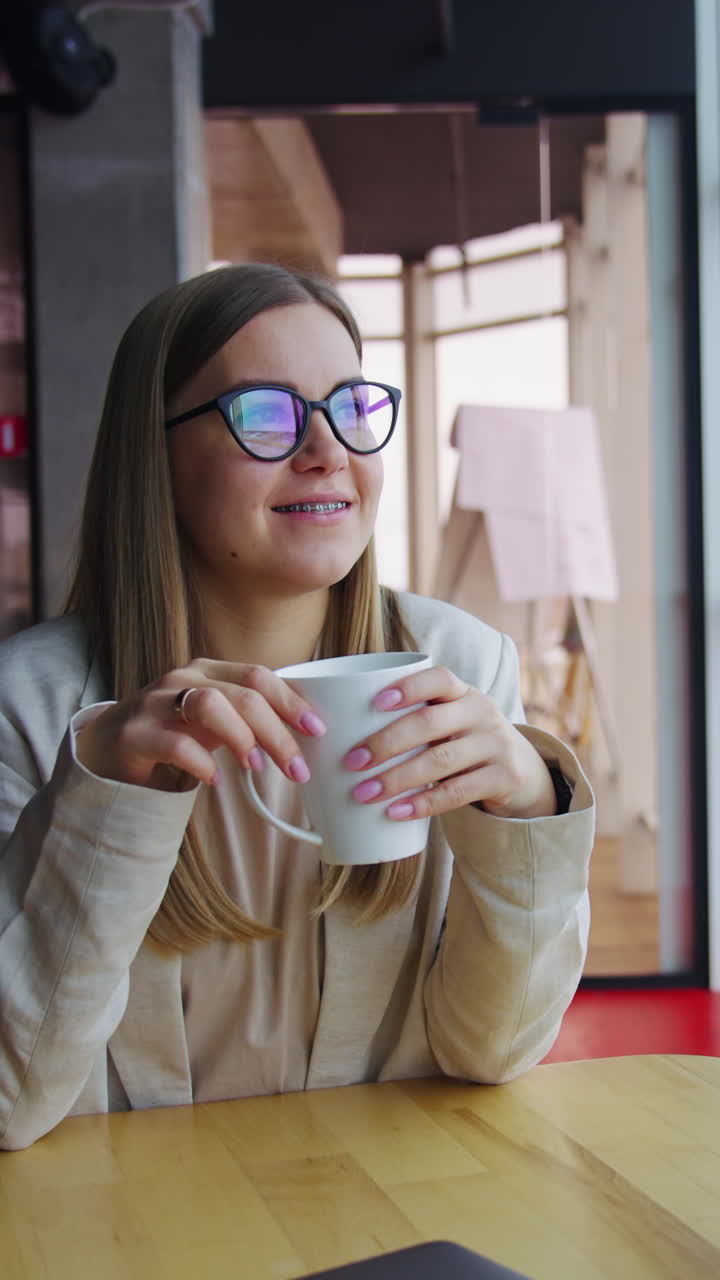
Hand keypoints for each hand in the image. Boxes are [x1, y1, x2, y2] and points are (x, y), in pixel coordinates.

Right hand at [74, 660, 326, 791]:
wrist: (107, 749)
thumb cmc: (173, 733)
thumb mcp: (214, 720)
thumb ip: (250, 719)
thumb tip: (305, 736)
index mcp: (208, 671)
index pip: (258, 676)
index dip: (291, 702)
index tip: (317, 729)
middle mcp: (183, 679)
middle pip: (242, 694)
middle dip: (277, 731)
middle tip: (297, 767)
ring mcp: (155, 703)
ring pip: (209, 705)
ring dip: (241, 737)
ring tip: (256, 766)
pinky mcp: (135, 734)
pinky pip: (175, 743)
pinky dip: (202, 762)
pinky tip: (215, 779)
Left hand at [343, 665, 556, 820]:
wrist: (523, 774)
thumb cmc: (466, 745)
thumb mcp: (451, 724)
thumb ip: (415, 722)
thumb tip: (342, 740)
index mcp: (463, 693)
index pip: (439, 679)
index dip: (408, 687)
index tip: (375, 702)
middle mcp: (482, 712)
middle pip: (431, 723)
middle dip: (387, 742)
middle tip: (352, 762)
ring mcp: (496, 745)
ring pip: (440, 760)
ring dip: (397, 778)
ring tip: (364, 794)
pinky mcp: (504, 777)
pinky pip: (457, 792)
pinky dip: (423, 804)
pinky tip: (396, 812)